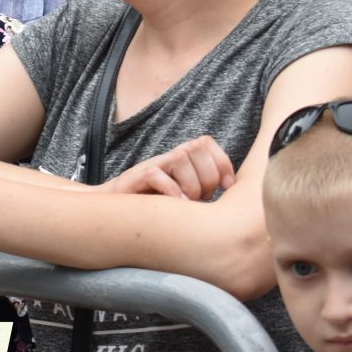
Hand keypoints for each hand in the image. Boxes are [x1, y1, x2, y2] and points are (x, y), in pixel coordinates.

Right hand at [98, 134, 234, 200]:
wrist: (115, 208)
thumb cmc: (155, 205)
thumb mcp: (186, 196)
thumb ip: (205, 190)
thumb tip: (236, 198)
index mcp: (182, 159)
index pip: (207, 143)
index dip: (222, 162)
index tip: (226, 186)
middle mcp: (168, 158)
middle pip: (197, 147)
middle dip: (207, 176)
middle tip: (202, 197)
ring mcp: (152, 166)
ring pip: (181, 156)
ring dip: (191, 184)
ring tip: (187, 202)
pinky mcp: (136, 178)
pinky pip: (157, 173)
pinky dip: (171, 190)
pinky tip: (175, 204)